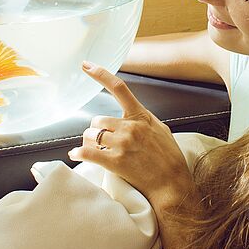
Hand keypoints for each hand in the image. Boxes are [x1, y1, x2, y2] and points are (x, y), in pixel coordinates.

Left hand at [68, 61, 195, 209]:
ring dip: (89, 142)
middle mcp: (130, 127)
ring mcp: (122, 144)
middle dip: (95, 130)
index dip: (100, 74)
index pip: (119, 88)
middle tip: (100, 140)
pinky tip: (76, 155)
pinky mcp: (115, 162)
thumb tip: (132, 115)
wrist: (172, 183)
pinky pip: (88, 153)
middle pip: (97, 120)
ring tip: (96, 151)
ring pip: (90, 135)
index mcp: (140, 116)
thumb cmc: (168, 157)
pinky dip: (79, 154)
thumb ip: (143, 119)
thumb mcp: (160, 129)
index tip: (86, 65)